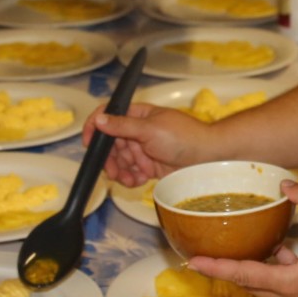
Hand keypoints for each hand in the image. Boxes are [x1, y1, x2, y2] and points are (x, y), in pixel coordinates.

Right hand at [88, 103, 216, 185]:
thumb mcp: (149, 129)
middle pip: (111, 144)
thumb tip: (99, 118)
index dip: (95, 128)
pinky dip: (131, 178)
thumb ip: (122, 126)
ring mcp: (144, 149)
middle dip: (109, 158)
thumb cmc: (183, 137)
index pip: (109, 116)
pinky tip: (138, 181)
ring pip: (120, 161)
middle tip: (111, 170)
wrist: (208, 158)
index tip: (88, 142)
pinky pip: (132, 173)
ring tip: (128, 179)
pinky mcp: (150, 166)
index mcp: (138, 115)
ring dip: (120, 171)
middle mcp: (139, 131)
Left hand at [189, 183, 297, 296]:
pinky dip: (277, 270)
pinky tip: (284, 250)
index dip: (216, 267)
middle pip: (250, 285)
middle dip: (229, 270)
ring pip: (267, 287)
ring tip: (242, 249)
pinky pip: (284, 286)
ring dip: (255, 269)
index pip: (244, 274)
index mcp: (290, 283)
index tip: (193, 263)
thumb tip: (286, 183)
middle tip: (207, 257)